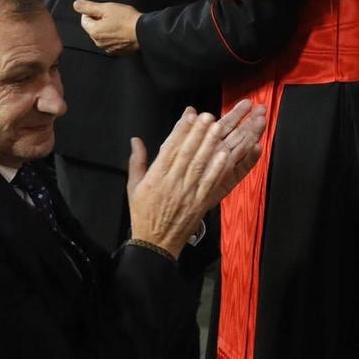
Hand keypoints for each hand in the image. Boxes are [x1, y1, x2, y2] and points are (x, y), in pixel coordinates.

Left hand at [73, 0, 141, 54]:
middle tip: (112, 15)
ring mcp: (108, 48)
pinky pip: (110, 41)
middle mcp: (98, 42)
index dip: (92, 12)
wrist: (144, 32)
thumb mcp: (106, 8)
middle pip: (93, 27)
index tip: (103, 10)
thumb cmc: (127, 20)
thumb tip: (76, 5)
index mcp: (94, 32)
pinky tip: (122, 30)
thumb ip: (89, 6)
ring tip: (119, 23)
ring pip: (102, 34)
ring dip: (107, 28)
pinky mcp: (116, 51)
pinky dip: (114, 35)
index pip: (84, 19)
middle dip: (100, 20)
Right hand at [126, 101, 264, 255]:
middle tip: (208, 116)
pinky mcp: (200, 202)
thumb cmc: (143, 213)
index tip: (189, 116)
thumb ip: (137, 161)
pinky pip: (211, 183)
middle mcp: (172, 183)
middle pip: (188, 154)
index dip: (181, 131)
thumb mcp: (133, 186)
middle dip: (198, 133)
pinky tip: (225, 155)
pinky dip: (218, 168)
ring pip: (201, 165)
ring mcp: (188, 193)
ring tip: (219, 128)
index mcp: (156, 177)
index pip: (170, 149)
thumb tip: (135, 140)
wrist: (155, 242)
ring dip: (210, 146)